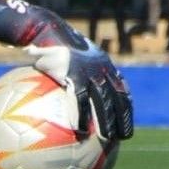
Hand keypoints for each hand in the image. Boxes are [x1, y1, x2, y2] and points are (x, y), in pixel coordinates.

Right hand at [0, 0, 133, 140]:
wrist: (42, 28)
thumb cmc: (46, 42)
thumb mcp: (59, 56)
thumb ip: (64, 73)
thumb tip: (56, 91)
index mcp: (102, 64)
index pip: (121, 87)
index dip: (125, 104)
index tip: (126, 119)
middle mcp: (101, 67)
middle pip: (118, 97)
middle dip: (123, 117)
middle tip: (125, 136)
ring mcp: (89, 70)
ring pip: (104, 101)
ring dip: (108, 122)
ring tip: (108, 140)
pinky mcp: (76, 74)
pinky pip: (81, 100)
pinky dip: (82, 116)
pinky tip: (80, 131)